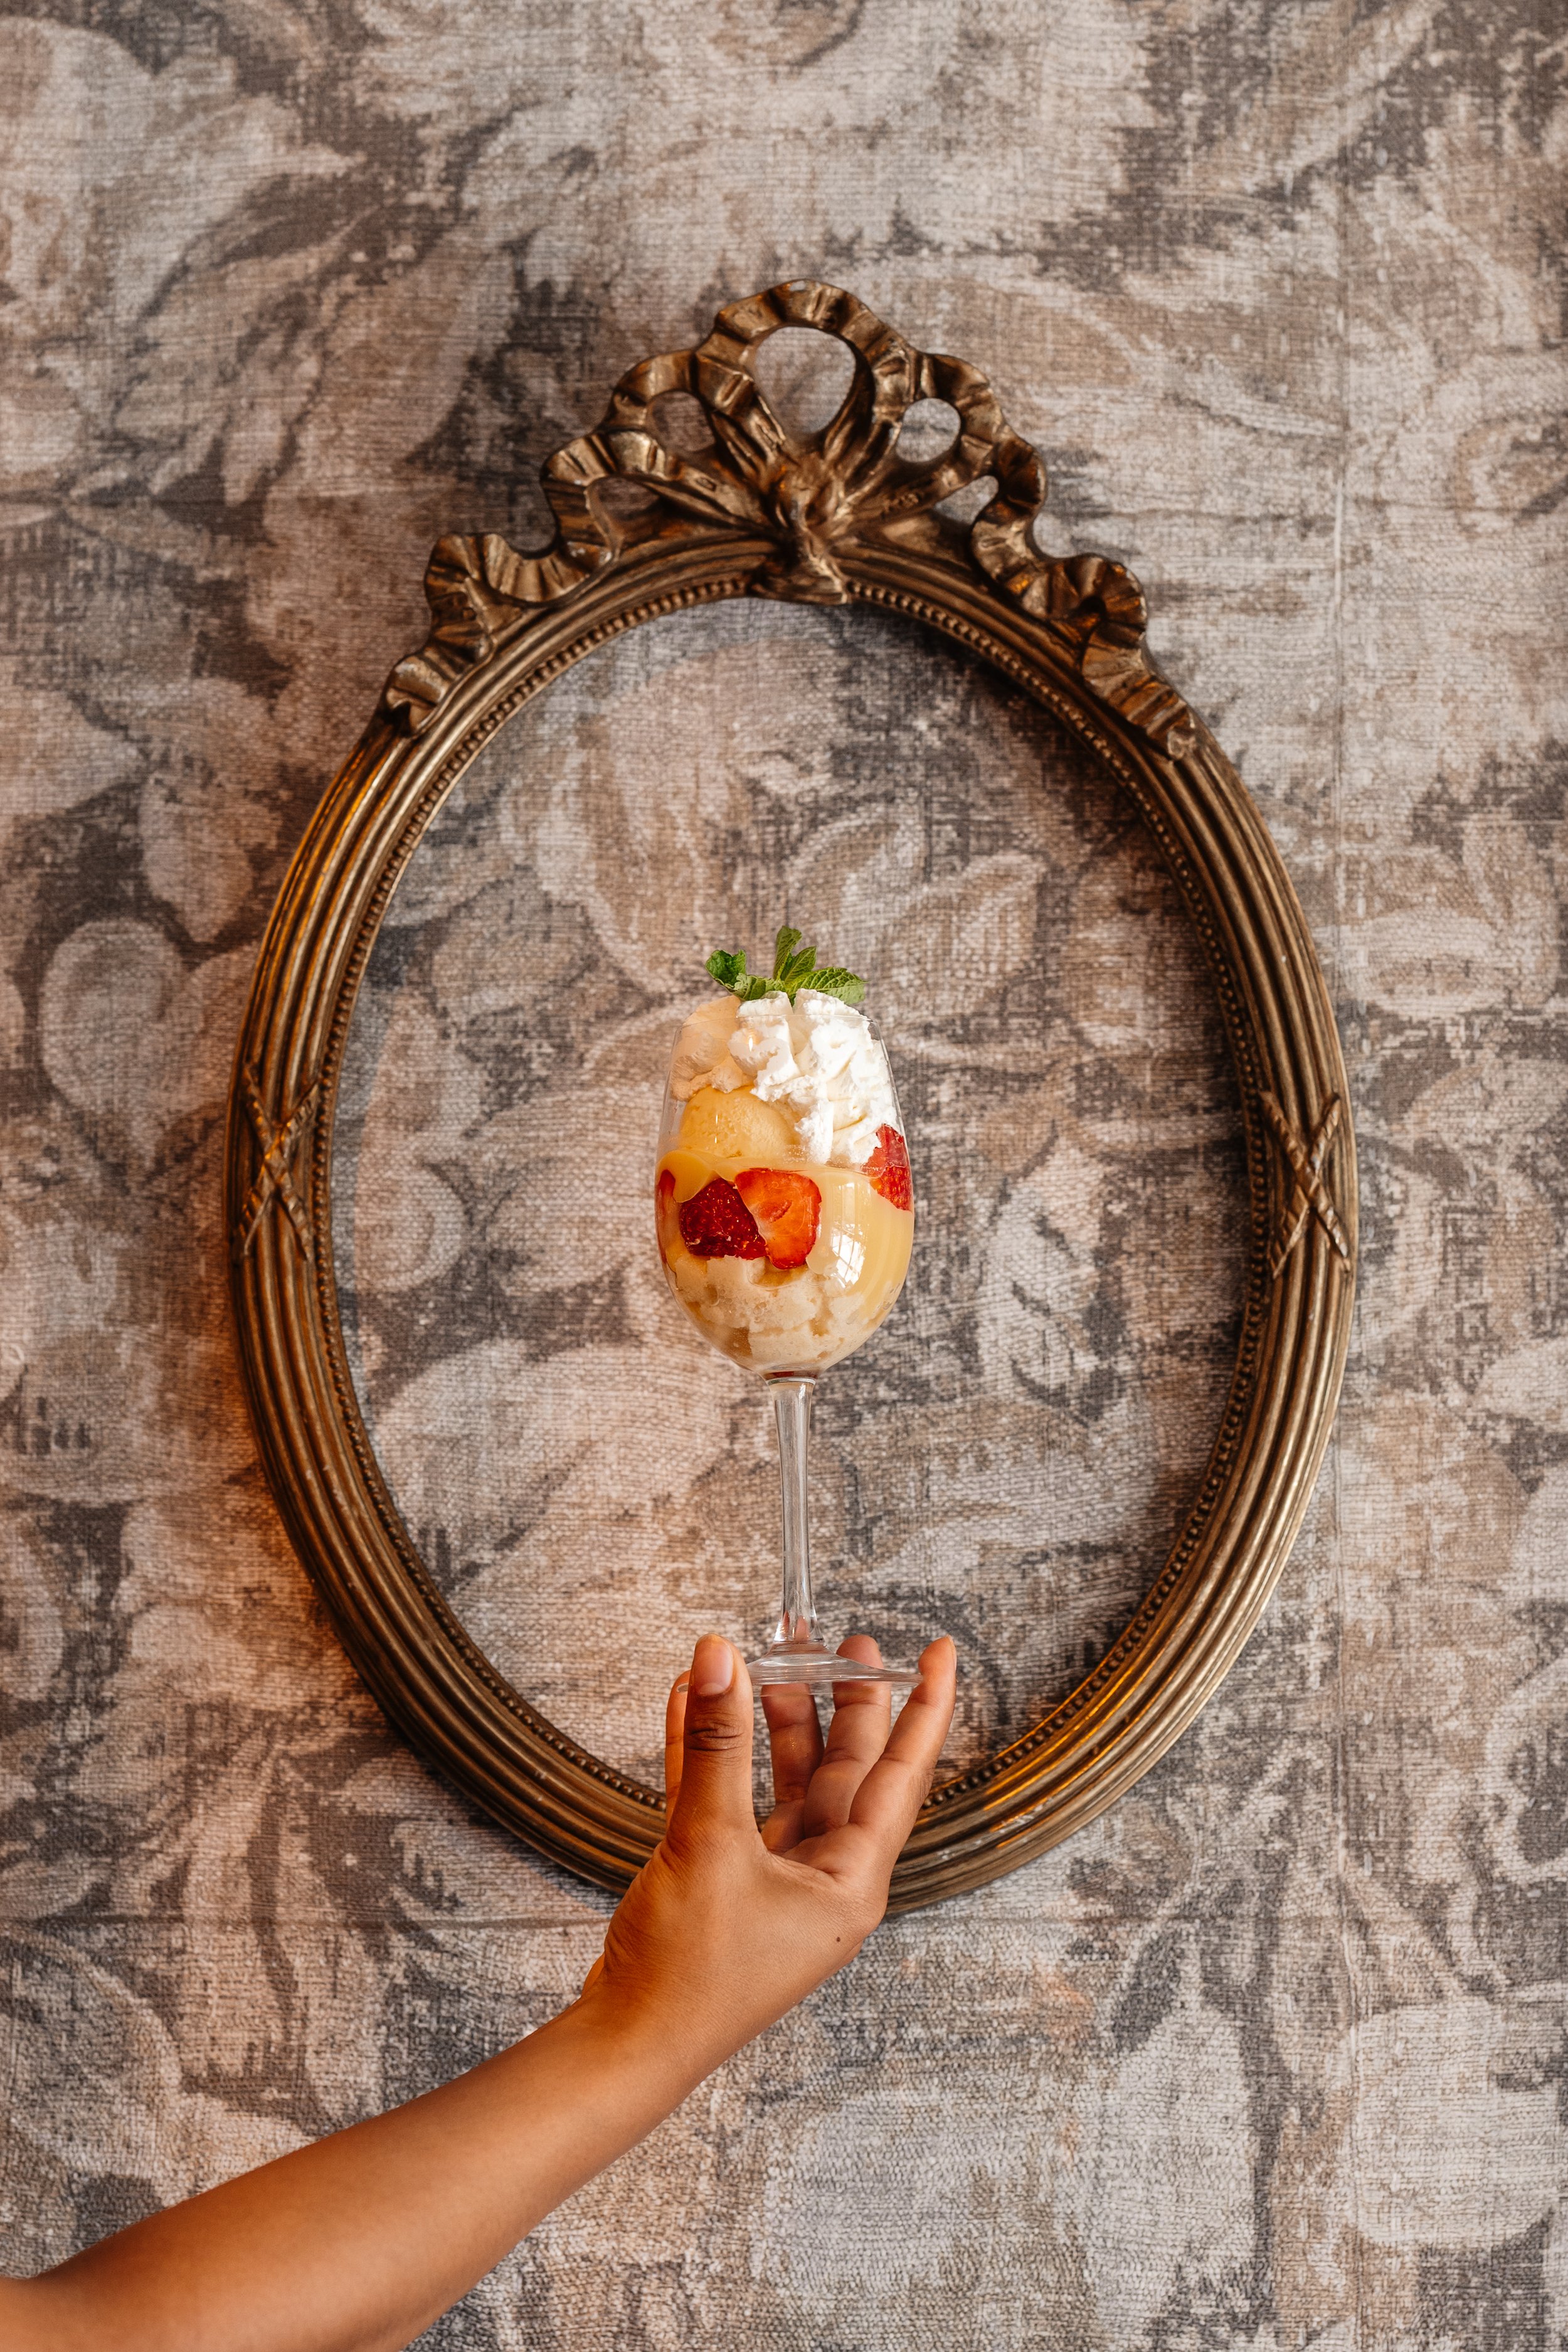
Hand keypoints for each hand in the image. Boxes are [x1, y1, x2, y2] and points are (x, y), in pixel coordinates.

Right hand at [580, 1632, 956, 2078]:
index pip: (903, 1774)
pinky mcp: (723, 1883)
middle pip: (846, 1771)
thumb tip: (719, 1659)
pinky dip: (710, 1756)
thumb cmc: (689, 1977)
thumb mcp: (708, 1844)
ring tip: (760, 1663)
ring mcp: (773, 1882)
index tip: (940, 1652)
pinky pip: (727, 1801)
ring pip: (785, 1782)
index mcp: (849, 1881)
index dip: (923, 1707)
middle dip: (839, 1704)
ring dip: (767, 1724)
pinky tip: (689, 1706)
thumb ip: (714, 1746)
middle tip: (836, 1645)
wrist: (627, 2046)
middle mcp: (822, 1879)